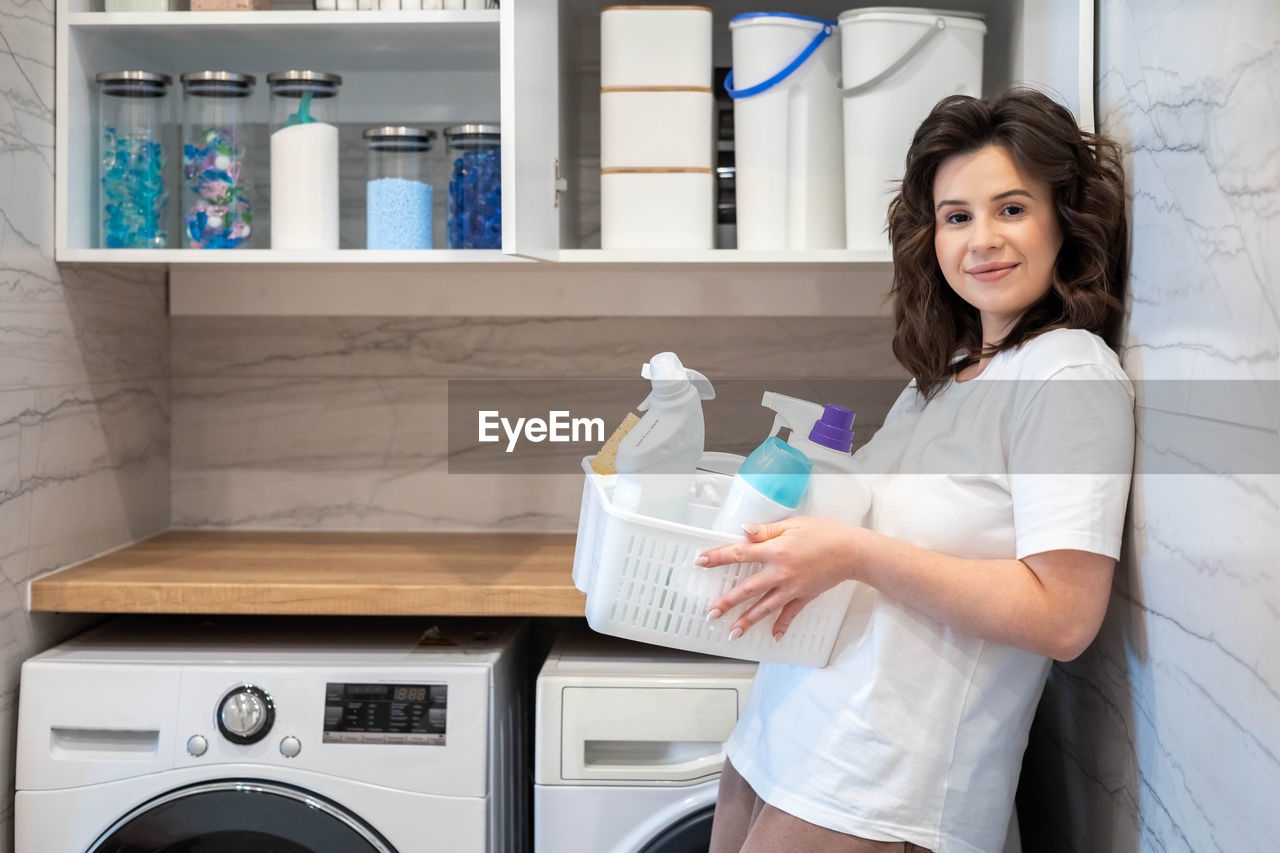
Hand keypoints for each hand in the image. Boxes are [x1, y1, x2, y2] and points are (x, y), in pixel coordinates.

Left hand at [695, 516, 861, 642]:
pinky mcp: (804, 597)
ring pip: (765, 607)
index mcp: (775, 551)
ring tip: (732, 632)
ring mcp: (792, 588)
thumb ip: (766, 530)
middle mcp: (780, 573)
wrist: (852, 552)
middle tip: (711, 613)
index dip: (718, 557)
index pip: (740, 554)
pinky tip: (773, 637)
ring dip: (747, 621)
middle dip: (727, 602)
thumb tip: (744, 531)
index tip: (701, 561)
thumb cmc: (824, 533)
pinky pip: (790, 614)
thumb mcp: (793, 524)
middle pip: (748, 590)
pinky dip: (782, 626)